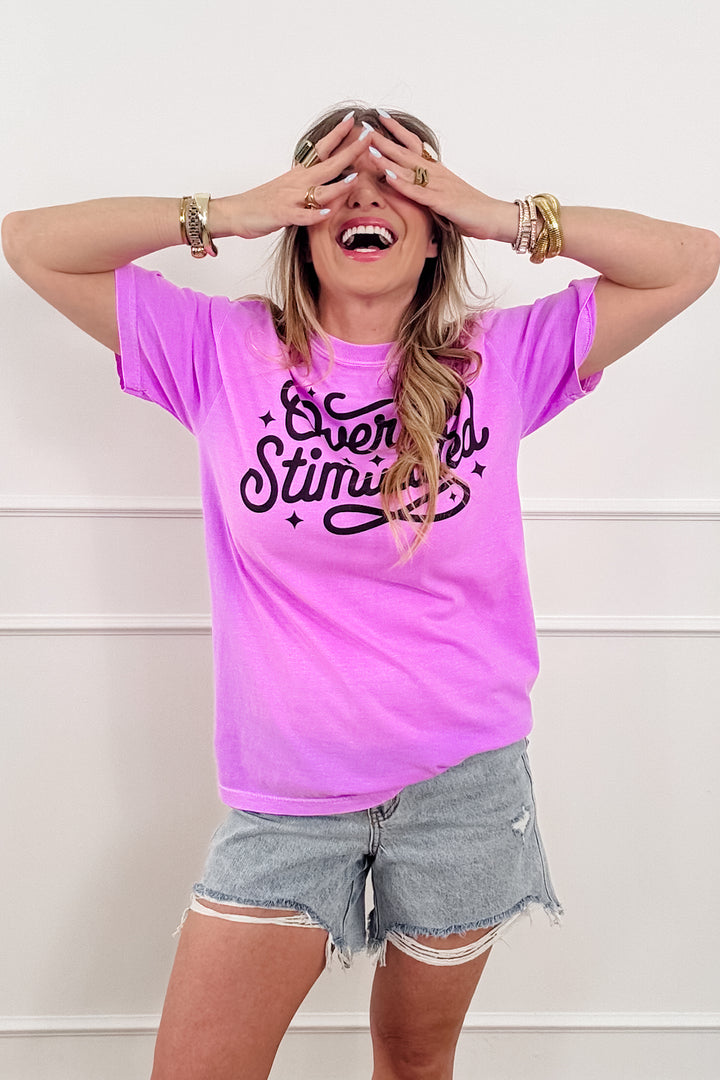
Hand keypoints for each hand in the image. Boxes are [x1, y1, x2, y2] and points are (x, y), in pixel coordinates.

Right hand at [224, 115, 366, 239]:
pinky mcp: (284, 215)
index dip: (338, 135)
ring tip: (356, 178)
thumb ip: (308, 182)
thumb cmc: (263, 202)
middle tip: (369, 137)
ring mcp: (291, 198)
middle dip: (350, 151)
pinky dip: (314, 214)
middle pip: (328, 164)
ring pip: (319, 191)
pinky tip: (326, 213)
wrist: (236, 211)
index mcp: (299, 174)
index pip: (322, 149)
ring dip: (338, 185)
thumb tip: (328, 177)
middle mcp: (297, 182)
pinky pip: (302, 215)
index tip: (353, 119)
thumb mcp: (288, 187)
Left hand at [364, 115, 503, 241]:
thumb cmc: (470, 209)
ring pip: (408, 169)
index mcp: (436, 170)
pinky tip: (387, 176)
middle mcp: (436, 173)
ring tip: (369, 146)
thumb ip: (429, 188)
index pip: (414, 145)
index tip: (381, 117)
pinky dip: (401, 184)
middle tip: (365, 125)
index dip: (397, 131)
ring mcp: (438, 186)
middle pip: (405, 152)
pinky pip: (417, 191)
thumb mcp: (446, 194)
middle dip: (384, 139)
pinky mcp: (440, 202)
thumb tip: (415, 185)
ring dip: (387, 157)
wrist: (492, 216)